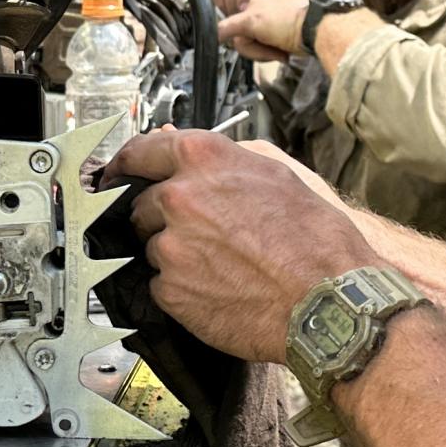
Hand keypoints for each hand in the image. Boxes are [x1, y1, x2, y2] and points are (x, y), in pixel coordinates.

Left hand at [106, 128, 374, 361]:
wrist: (327, 300)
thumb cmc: (314, 239)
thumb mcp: (274, 174)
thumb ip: (219, 159)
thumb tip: (180, 146)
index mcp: (203, 159)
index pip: (140, 152)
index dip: (126, 164)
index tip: (118, 174)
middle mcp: (179, 197)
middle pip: (142, 205)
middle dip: (162, 219)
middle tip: (201, 236)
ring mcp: (170, 246)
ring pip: (153, 247)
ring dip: (176, 256)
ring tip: (222, 267)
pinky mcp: (170, 290)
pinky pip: (162, 285)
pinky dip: (183, 290)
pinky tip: (219, 290)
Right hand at [220, 0, 305, 60]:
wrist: (317, 30)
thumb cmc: (290, 21)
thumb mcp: (252, 21)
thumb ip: (228, 26)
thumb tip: (212, 32)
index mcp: (253, 4)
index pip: (234, 29)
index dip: (244, 42)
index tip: (252, 42)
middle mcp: (262, 13)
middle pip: (245, 41)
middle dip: (257, 49)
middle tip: (270, 49)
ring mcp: (273, 26)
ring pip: (256, 48)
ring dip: (267, 53)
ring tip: (280, 51)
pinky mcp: (282, 37)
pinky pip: (268, 51)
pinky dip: (274, 54)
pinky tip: (284, 53)